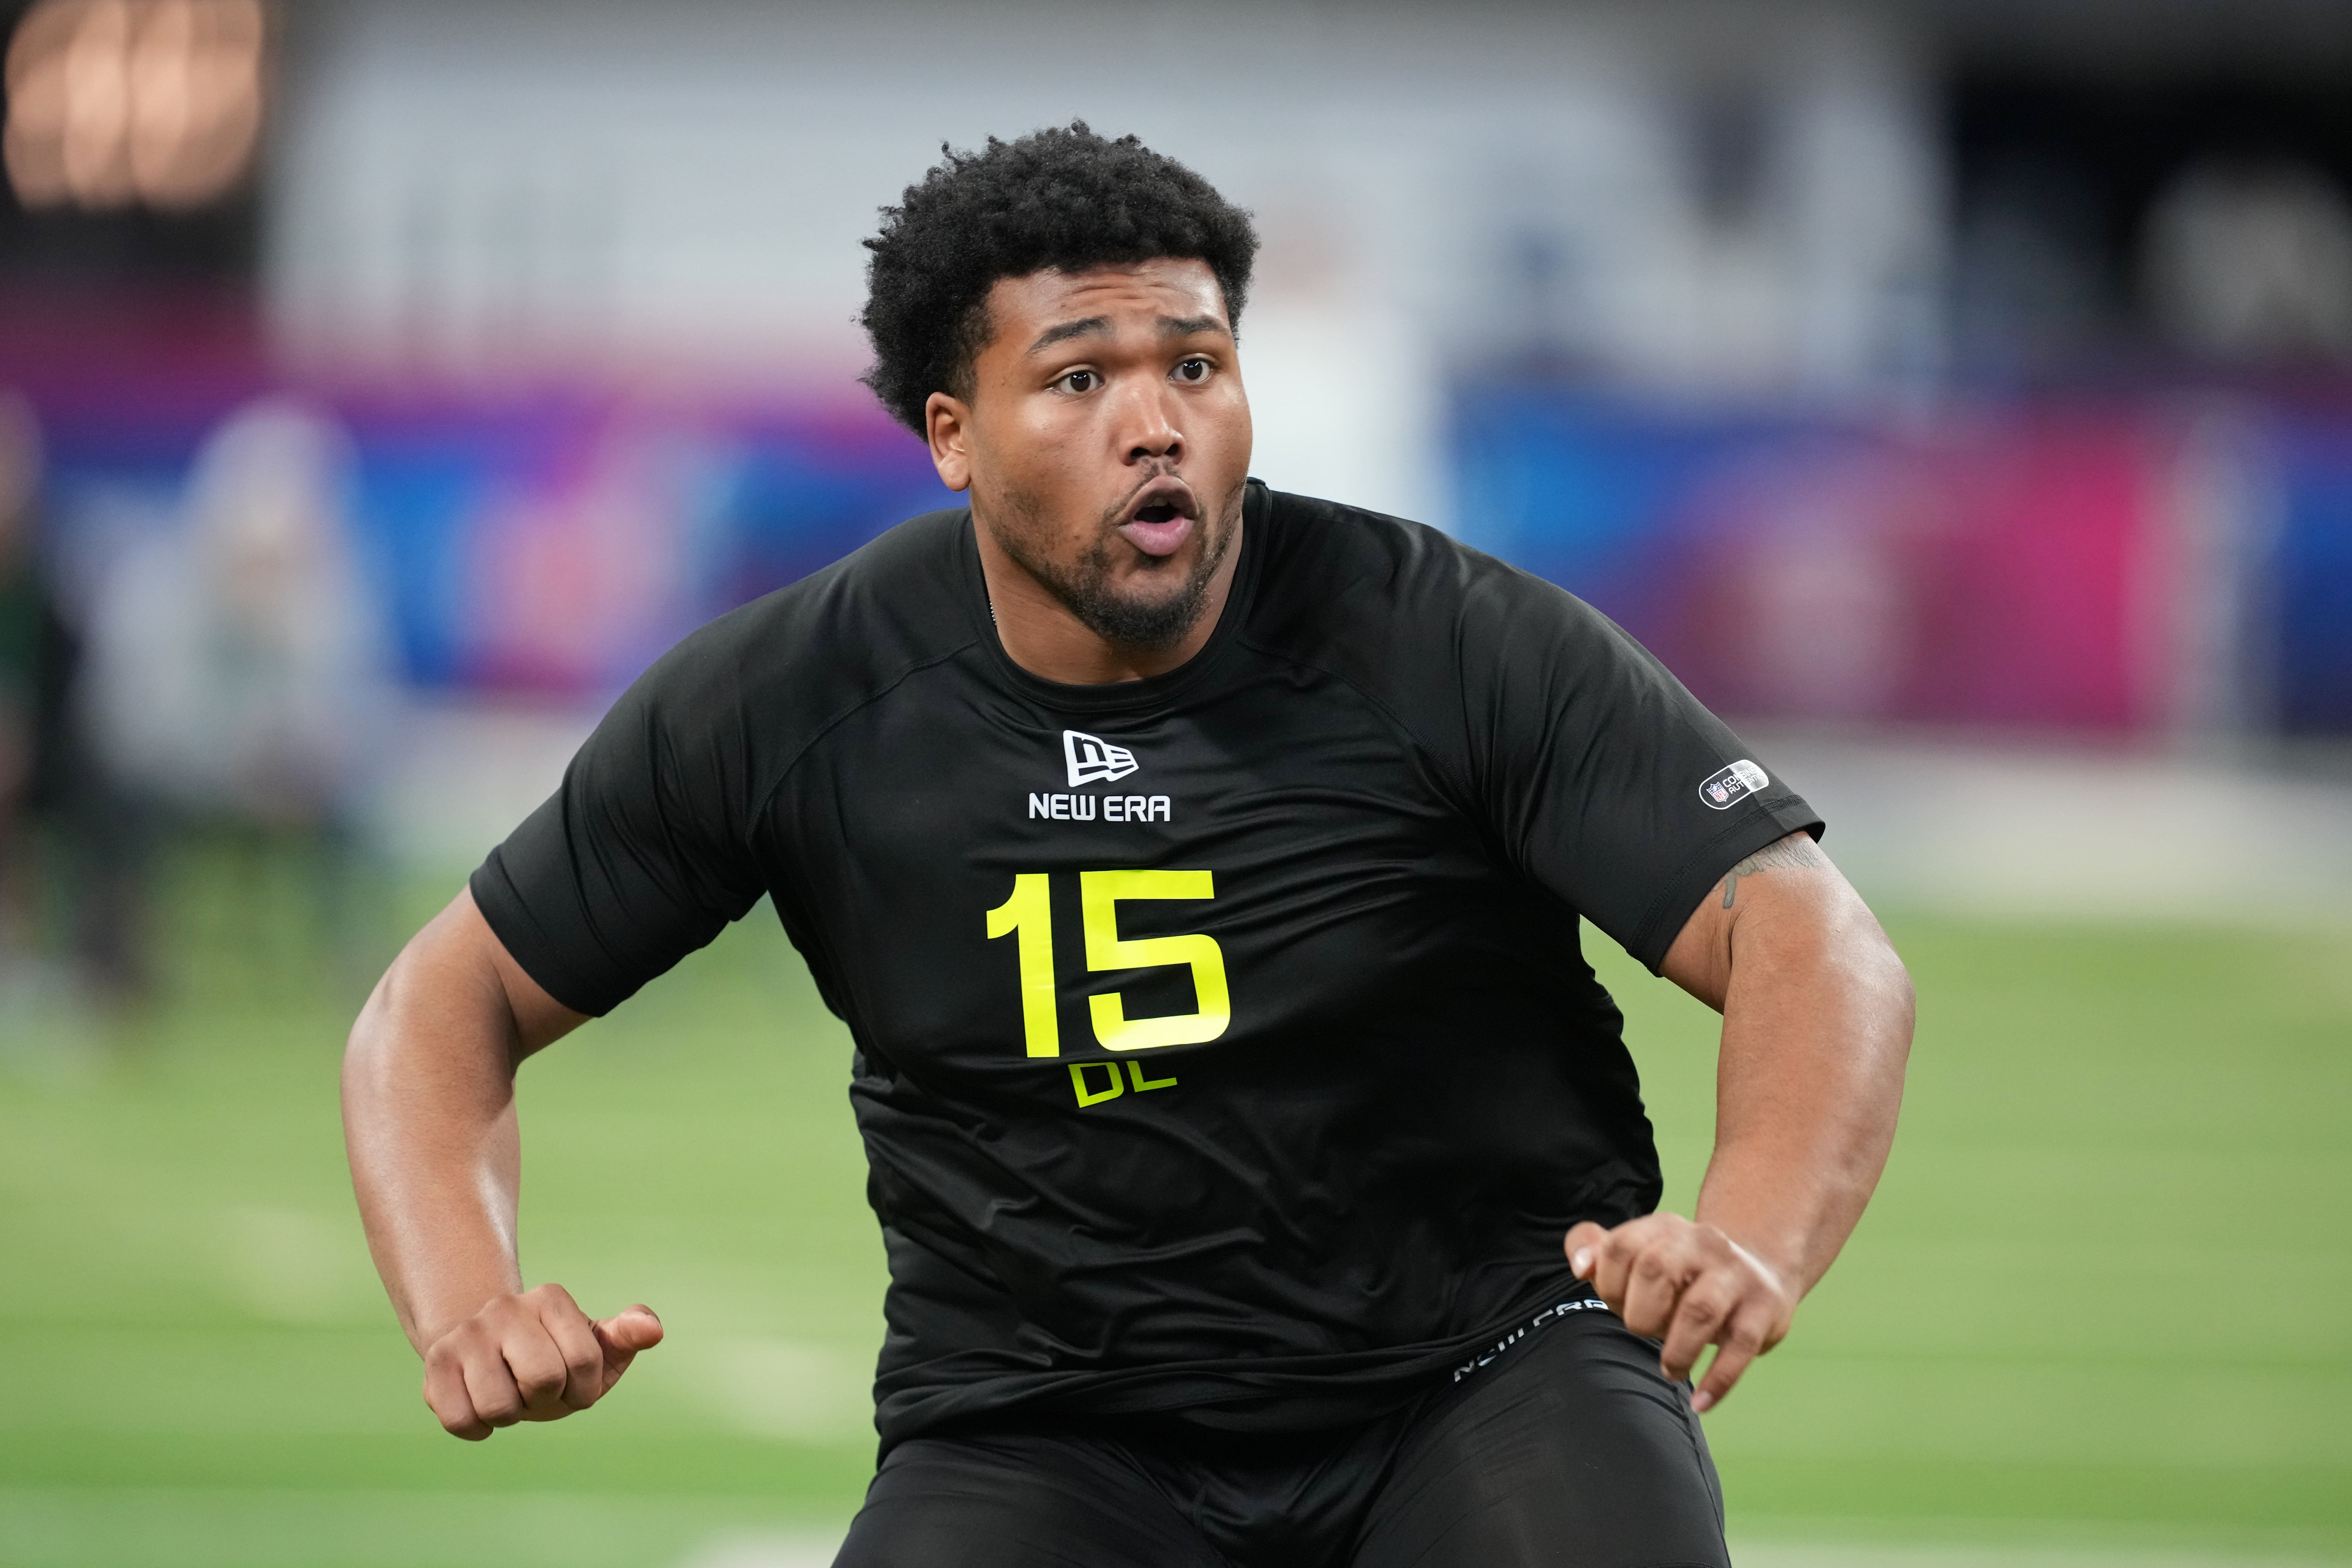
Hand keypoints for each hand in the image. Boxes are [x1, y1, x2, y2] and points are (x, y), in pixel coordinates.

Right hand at [420, 1284, 662, 1439]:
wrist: (486, 1346)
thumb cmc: (552, 1352)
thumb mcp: (596, 1344)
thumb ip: (627, 1335)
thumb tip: (653, 1329)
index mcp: (551, 1299)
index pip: (585, 1361)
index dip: (584, 1390)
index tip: (573, 1385)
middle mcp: (505, 1308)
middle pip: (543, 1380)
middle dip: (547, 1401)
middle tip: (538, 1392)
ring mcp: (466, 1335)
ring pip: (499, 1407)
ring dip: (512, 1416)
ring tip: (510, 1393)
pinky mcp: (435, 1364)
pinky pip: (461, 1421)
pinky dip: (478, 1428)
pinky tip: (481, 1406)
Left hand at [1565, 1213, 1791, 1412]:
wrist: (1760, 1272)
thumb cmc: (1682, 1275)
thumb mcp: (1641, 1255)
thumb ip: (1599, 1252)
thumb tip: (1581, 1266)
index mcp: (1665, 1228)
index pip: (1620, 1247)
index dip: (1608, 1284)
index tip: (1617, 1305)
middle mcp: (1702, 1242)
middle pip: (1656, 1269)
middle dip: (1640, 1314)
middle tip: (1647, 1331)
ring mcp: (1736, 1274)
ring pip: (1699, 1309)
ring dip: (1677, 1350)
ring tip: (1670, 1370)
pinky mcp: (1764, 1307)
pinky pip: (1741, 1345)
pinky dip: (1719, 1380)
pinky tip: (1700, 1403)